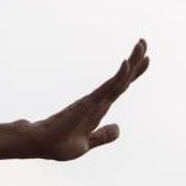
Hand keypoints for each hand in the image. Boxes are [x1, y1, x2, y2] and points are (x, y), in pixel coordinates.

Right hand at [33, 39, 148, 160]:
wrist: (40, 144)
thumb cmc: (59, 144)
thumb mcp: (86, 143)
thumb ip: (102, 136)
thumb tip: (118, 128)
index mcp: (98, 108)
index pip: (120, 87)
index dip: (133, 73)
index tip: (146, 58)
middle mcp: (97, 101)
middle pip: (122, 79)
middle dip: (135, 61)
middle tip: (143, 41)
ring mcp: (93, 100)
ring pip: (118, 80)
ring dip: (131, 62)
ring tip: (141, 44)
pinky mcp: (87, 103)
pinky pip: (107, 88)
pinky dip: (119, 76)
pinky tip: (127, 64)